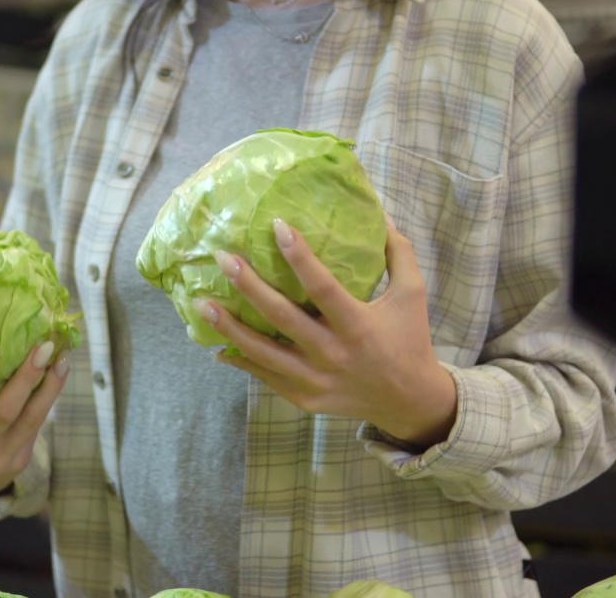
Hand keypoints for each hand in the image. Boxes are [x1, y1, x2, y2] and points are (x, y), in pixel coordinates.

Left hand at [194, 217, 456, 446]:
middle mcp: (334, 354)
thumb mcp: (413, 295)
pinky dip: (240, 361)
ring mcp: (316, 380)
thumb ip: (399, 254)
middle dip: (249, 287)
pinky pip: (266, 377)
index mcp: (359, 326)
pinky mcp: (305, 397)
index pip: (323, 288)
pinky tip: (216, 345)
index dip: (299, 256)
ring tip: (201, 303)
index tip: (277, 226)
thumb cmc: (409, 340)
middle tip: (223, 259)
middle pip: (283, 319)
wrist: (410, 402)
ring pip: (264, 353)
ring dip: (230, 328)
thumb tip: (381, 213)